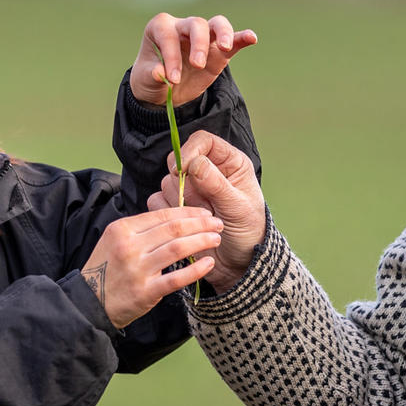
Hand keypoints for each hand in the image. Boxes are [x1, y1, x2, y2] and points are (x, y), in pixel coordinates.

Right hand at [80, 208, 223, 327]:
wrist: (89, 302)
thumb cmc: (105, 270)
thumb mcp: (114, 240)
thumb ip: (139, 229)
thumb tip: (171, 218)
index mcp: (122, 229)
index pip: (162, 215)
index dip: (188, 212)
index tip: (205, 214)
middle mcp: (129, 246)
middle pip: (173, 229)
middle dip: (200, 224)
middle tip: (217, 224)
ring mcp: (137, 269)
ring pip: (177, 249)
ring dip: (201, 241)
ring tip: (216, 239)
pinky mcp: (145, 292)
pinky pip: (176, 278)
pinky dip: (195, 270)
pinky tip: (209, 263)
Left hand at [130, 13, 257, 107]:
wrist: (163, 91)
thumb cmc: (150, 79)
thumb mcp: (145, 80)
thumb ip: (151, 75)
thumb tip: (159, 72)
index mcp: (160, 28)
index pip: (168, 35)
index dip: (171, 56)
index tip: (172, 79)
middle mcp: (182, 27)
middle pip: (196, 24)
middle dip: (198, 44)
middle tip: (197, 65)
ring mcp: (203, 37)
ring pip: (217, 25)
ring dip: (223, 34)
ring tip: (225, 48)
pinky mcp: (218, 50)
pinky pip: (232, 40)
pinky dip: (242, 37)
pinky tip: (252, 38)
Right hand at [148, 131, 265, 292]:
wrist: (238, 263)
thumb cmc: (248, 233)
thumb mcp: (238, 208)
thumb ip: (218, 184)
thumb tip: (196, 163)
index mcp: (229, 164)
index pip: (203, 141)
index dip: (190, 151)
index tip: (184, 170)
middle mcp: (207, 173)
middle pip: (178, 162)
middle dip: (185, 185)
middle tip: (203, 206)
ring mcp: (189, 190)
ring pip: (166, 183)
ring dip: (179, 204)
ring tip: (201, 221)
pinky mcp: (175, 208)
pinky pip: (158, 203)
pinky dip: (168, 215)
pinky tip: (186, 228)